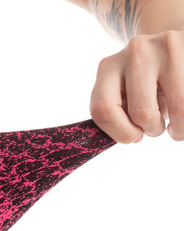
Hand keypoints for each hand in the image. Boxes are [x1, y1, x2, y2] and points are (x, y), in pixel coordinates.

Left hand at [90, 28, 183, 142]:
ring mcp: (164, 47)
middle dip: (151, 129)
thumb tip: (135, 136)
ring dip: (178, 125)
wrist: (165, 46)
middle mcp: (134, 53)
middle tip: (156, 127)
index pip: (103, 111)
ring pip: (178, 106)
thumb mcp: (125, 94)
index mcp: (108, 69)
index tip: (135, 136)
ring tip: (176, 124)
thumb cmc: (142, 81)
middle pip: (142, 113)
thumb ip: (121, 114)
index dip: (121, 133)